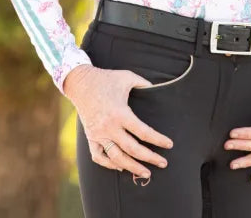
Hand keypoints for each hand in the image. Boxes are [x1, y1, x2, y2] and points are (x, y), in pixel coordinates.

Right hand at [64, 63, 173, 181]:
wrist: (81, 82)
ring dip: (132, 167)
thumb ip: (144, 84)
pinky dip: (109, 164)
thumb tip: (158, 90)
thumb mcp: (127, 77)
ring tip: (146, 172)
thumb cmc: (107, 78)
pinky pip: (98, 157)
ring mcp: (98, 134)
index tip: (169, 145)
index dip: (158, 140)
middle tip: (163, 163)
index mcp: (120, 113)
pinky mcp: (91, 137)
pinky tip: (121, 166)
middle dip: (150, 158)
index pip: (143, 132)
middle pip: (132, 149)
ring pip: (117, 158)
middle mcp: (109, 127)